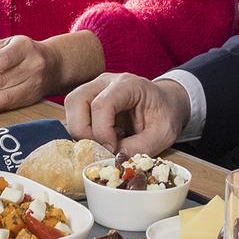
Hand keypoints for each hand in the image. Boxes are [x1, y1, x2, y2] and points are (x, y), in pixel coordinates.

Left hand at [0, 36, 50, 118]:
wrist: (54, 64)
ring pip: (5, 98)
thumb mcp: (9, 43)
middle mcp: (32, 66)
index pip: (3, 59)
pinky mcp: (31, 99)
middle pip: (1, 81)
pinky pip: (9, 106)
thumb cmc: (23, 52)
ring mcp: (34, 85)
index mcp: (24, 48)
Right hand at [63, 71, 185, 159]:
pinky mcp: (89, 98)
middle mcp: (107, 81)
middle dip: (85, 131)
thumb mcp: (163, 134)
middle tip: (102, 148)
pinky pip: (74, 113)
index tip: (111, 149)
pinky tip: (101, 137)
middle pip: (77, 100)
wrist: (167, 103)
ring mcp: (95, 87)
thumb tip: (115, 157)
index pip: (102, 104)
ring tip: (102, 143)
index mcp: (129, 85)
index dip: (101, 131)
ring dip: (80, 131)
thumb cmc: (166, 114)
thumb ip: (141, 147)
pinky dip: (82, 130)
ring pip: (71, 105)